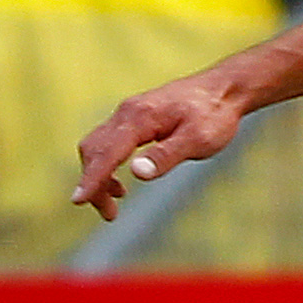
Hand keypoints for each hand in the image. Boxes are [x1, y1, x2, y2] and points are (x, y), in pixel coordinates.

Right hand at [71, 74, 248, 219]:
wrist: (225, 88)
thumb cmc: (215, 115)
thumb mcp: (199, 139)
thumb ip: (167, 155)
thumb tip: (136, 173)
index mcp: (140, 118)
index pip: (107, 152)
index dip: (92, 179)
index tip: (78, 201)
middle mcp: (128, 113)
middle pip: (95, 150)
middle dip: (94, 183)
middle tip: (109, 214)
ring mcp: (129, 113)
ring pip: (98, 146)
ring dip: (98, 176)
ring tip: (113, 205)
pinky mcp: (134, 117)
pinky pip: (108, 142)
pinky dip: (106, 164)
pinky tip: (120, 183)